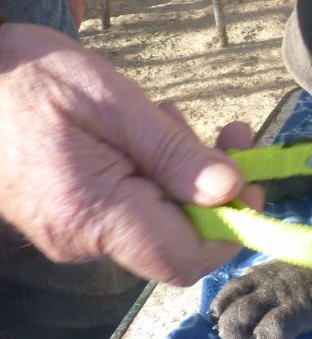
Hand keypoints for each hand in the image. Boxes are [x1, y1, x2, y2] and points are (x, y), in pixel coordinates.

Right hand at [0, 23, 261, 284]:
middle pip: (179, 237)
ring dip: (185, 172)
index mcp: (95, 215)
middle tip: (231, 133)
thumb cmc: (30, 78)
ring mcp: (74, 231)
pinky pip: (133, 207)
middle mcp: (84, 239)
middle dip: (216, 188)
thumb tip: (230, 190)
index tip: (252, 181)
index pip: (185, 260)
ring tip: (168, 117)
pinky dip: (155, 172)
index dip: (232, 229)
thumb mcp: (113, 102)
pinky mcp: (71, 216)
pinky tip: (144, 130)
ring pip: (160, 219)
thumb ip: (172, 151)